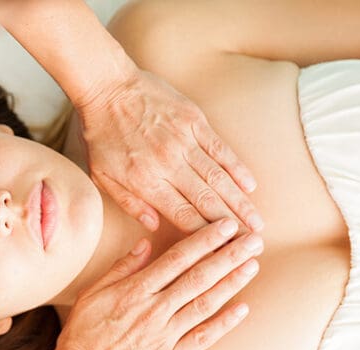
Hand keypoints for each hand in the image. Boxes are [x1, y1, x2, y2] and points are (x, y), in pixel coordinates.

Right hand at [51, 219, 262, 349]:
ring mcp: (165, 336)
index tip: (225, 225)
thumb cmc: (81, 336)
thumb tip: (145, 243)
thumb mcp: (92, 294)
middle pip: (198, 277)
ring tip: (252, 265)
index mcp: (135, 291)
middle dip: (228, 255)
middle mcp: (154, 310)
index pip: (177, 258)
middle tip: (252, 239)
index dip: (204, 239)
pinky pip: (203, 338)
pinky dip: (224, 323)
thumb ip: (121, 268)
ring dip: (231, 283)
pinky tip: (243, 308)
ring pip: (205, 304)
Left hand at [77, 69, 262, 232]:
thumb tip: (155, 227)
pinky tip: (251, 186)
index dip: (206, 238)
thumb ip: (130, 203)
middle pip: (207, 202)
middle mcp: (168, 165)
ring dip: (241, 203)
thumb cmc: (101, 134)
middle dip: (232, 227)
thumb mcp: (103, 175)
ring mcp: (183, 142)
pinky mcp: (194, 121)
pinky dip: (237, 169)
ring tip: (257, 222)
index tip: (223, 253)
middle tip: (252, 243)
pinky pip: (221, 149)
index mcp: (146, 182)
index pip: (183, 217)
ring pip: (219, 179)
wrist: (107, 86)